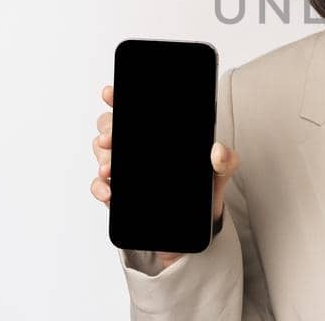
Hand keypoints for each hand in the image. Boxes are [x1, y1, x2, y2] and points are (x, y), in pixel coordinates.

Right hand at [91, 85, 239, 269]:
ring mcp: (126, 169)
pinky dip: (99, 187)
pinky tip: (109, 192)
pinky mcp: (120, 194)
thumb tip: (218, 151)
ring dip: (102, 158)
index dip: (118, 99)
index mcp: (159, 135)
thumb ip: (225, 161)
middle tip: (111, 139)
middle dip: (107, 129)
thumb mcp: (219, 174)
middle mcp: (138, 147)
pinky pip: (100, 186)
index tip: (110, 94)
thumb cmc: (205, 192)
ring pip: (102, 152)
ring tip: (110, 169)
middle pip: (111, 126)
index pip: (135, 110)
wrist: (196, 229)